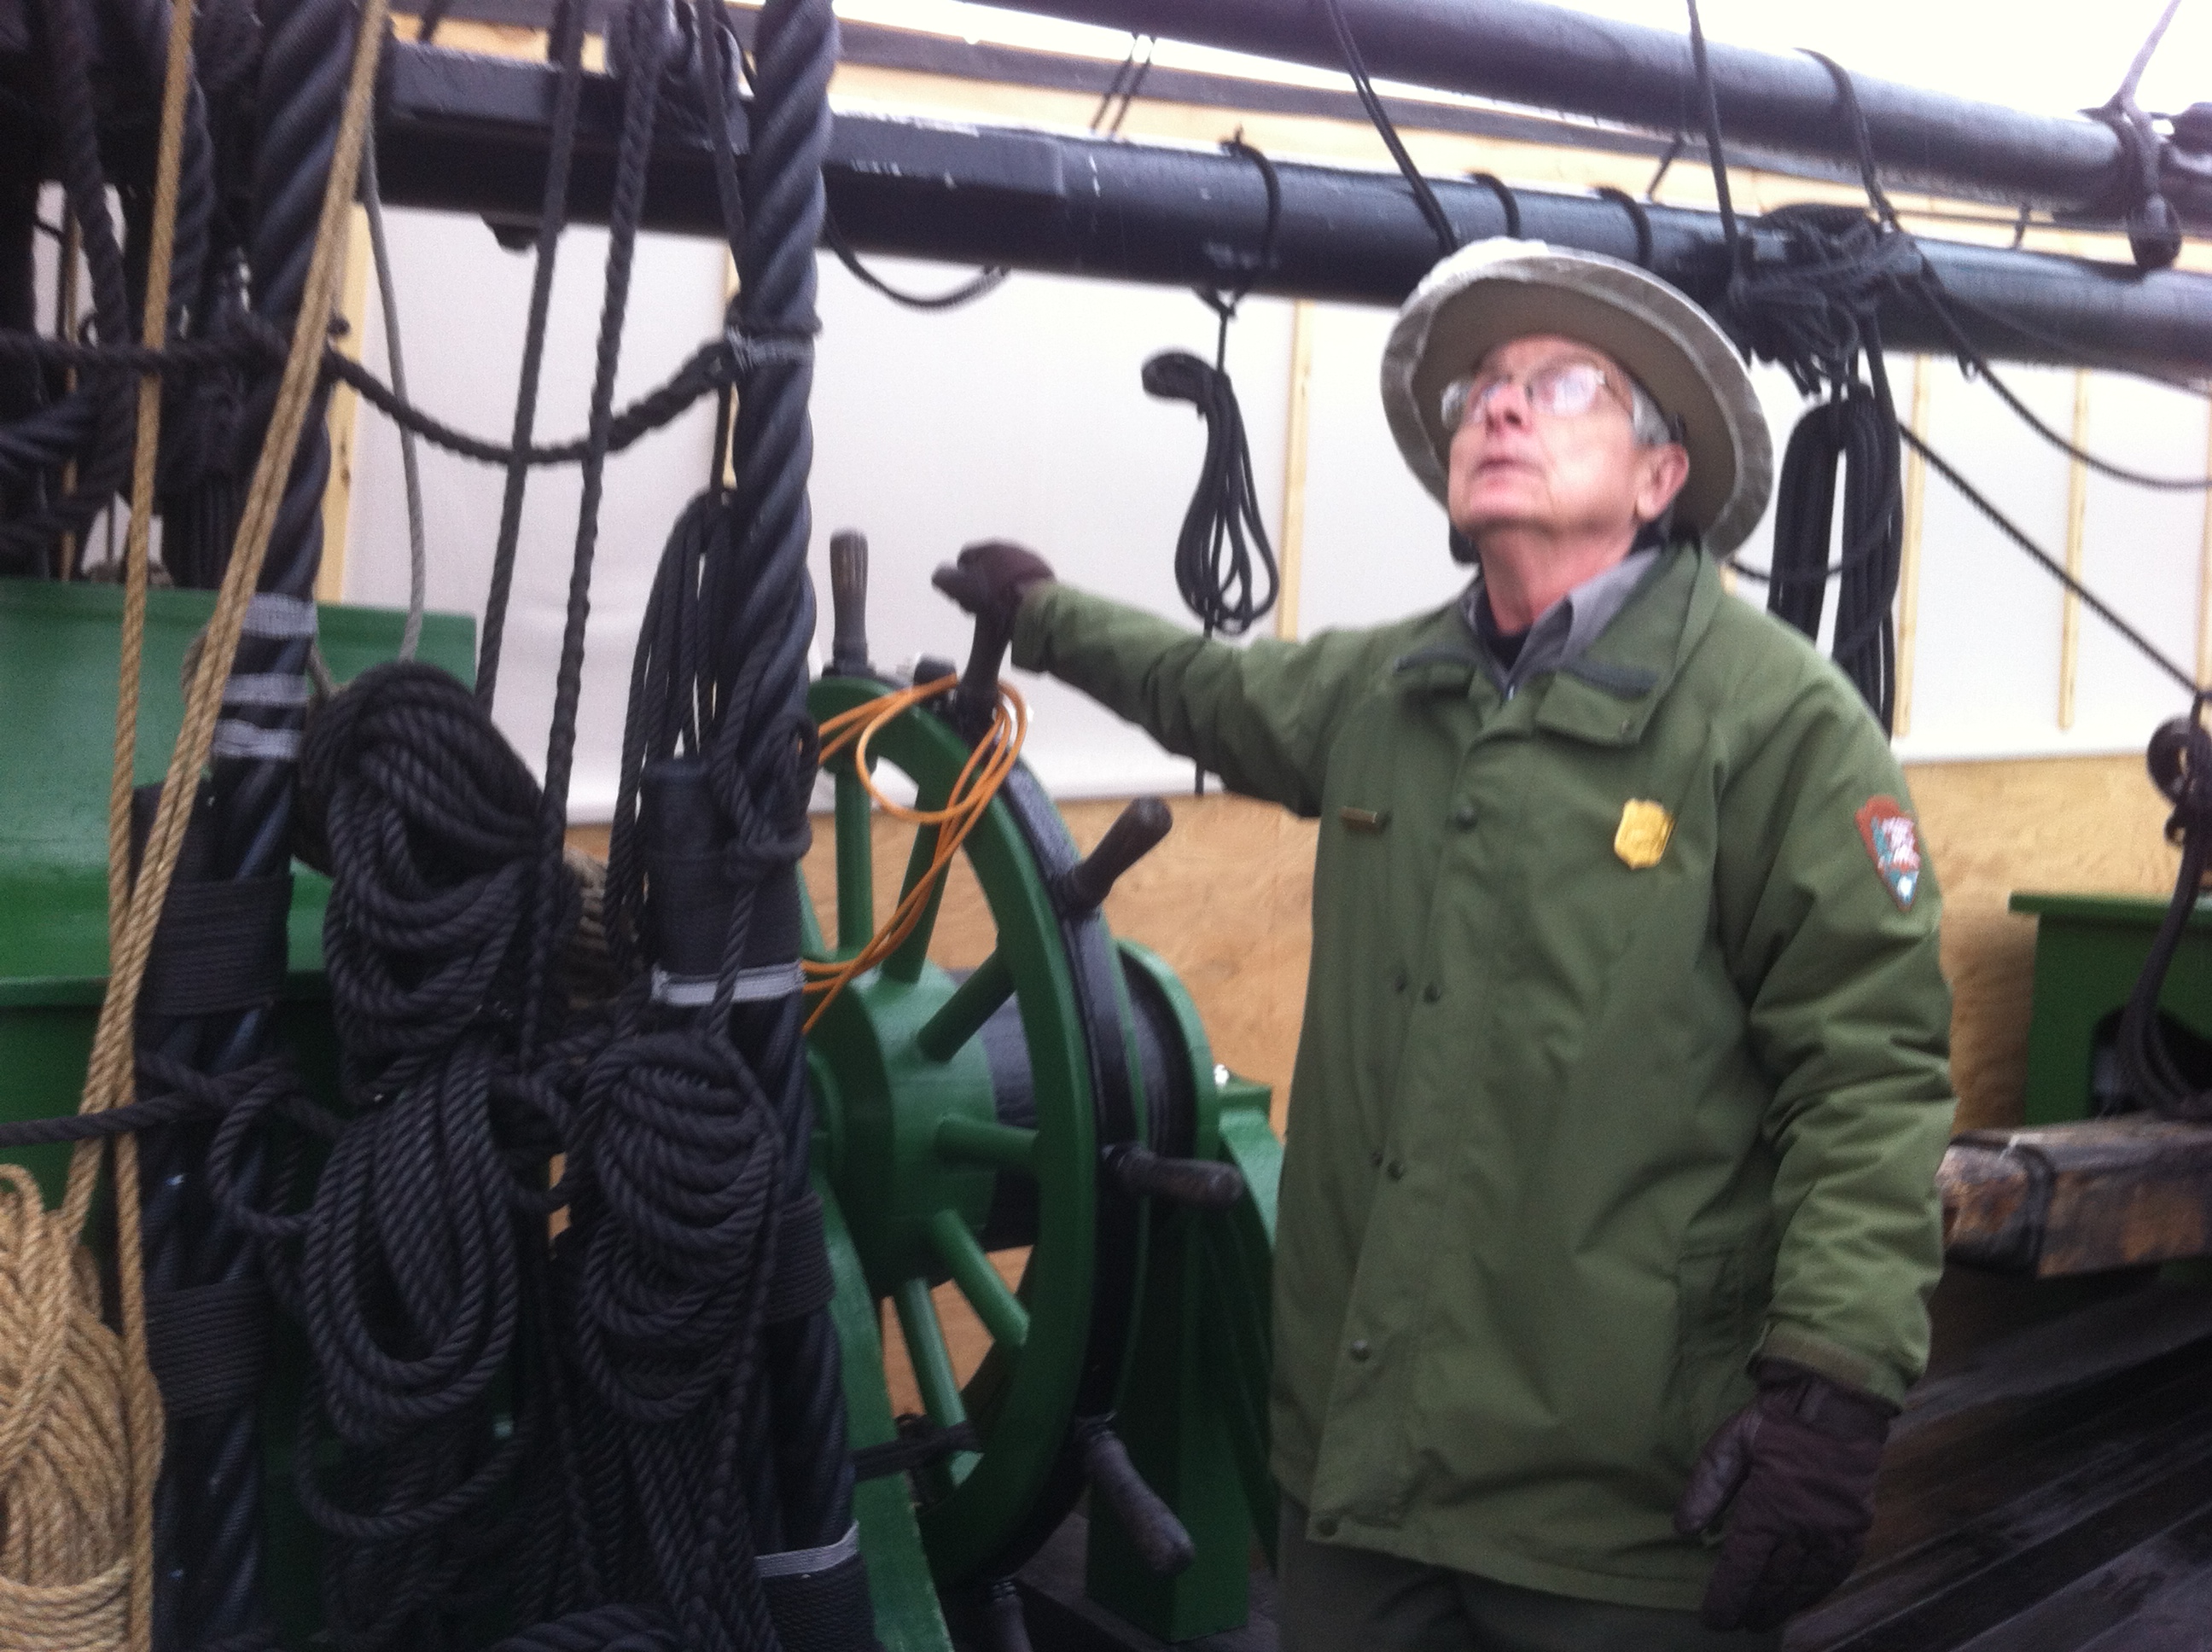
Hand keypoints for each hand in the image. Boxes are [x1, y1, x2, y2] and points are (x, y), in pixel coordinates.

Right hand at [931, 539, 1054, 637]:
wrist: (1036, 604)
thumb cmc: (994, 596)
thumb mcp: (960, 589)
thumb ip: (944, 580)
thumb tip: (939, 576)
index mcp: (988, 547)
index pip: (964, 558)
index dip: (958, 579)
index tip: (961, 599)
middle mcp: (1009, 548)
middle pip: (986, 566)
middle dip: (978, 586)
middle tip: (977, 607)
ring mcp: (1029, 561)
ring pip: (1005, 575)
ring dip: (997, 590)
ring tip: (997, 610)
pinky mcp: (1045, 576)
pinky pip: (1022, 583)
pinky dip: (1015, 593)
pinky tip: (1015, 608)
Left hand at [1673, 1359, 1894, 1631]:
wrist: (1837, 1402)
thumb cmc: (1777, 1420)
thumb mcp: (1731, 1443)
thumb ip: (1706, 1487)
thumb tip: (1683, 1529)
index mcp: (1767, 1509)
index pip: (1742, 1567)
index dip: (1726, 1597)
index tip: (1713, 1620)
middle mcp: (1801, 1529)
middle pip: (1772, 1582)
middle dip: (1752, 1606)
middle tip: (1736, 1622)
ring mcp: (1832, 1532)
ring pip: (1804, 1583)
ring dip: (1782, 1605)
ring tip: (1763, 1619)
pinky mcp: (1855, 1528)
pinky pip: (1835, 1571)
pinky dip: (1816, 1590)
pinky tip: (1802, 1599)